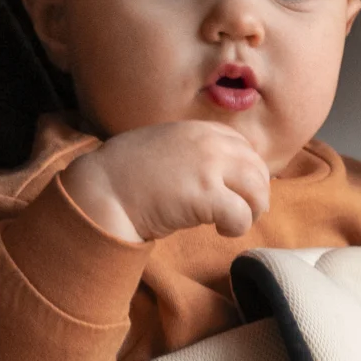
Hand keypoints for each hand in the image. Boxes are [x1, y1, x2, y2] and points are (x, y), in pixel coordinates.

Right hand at [63, 124, 271, 244]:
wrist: (103, 189)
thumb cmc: (126, 174)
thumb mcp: (164, 146)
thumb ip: (191, 151)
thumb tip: (216, 171)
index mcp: (200, 130)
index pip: (245, 149)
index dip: (245, 173)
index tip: (235, 191)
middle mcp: (210, 144)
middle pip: (258, 170)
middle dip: (254, 194)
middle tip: (240, 212)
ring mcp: (210, 168)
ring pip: (258, 191)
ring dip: (251, 211)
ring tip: (231, 222)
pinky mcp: (207, 196)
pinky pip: (242, 215)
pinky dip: (237, 227)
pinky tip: (219, 230)